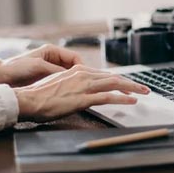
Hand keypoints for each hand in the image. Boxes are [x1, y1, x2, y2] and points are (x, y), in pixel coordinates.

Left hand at [0, 44, 82, 86]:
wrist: (1, 77)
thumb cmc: (17, 67)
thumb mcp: (38, 66)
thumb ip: (56, 70)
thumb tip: (71, 75)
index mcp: (52, 51)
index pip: (74, 57)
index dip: (81, 67)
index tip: (85, 77)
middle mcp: (52, 59)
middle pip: (73, 67)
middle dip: (78, 76)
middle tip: (83, 85)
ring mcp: (49, 69)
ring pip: (67, 76)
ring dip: (72, 82)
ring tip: (76, 90)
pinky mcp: (45, 79)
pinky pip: (60, 82)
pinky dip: (64, 87)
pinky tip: (66, 93)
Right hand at [13, 65, 149, 121]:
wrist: (29, 99)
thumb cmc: (40, 95)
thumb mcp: (58, 85)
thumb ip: (72, 85)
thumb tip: (79, 90)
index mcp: (77, 71)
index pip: (104, 74)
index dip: (119, 80)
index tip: (128, 85)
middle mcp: (83, 75)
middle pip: (113, 77)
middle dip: (131, 82)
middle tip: (144, 88)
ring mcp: (84, 86)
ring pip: (115, 84)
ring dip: (132, 88)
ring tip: (144, 92)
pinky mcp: (83, 98)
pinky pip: (108, 97)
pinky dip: (122, 98)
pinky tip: (132, 101)